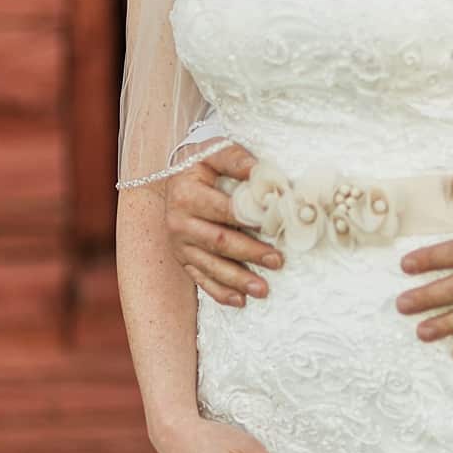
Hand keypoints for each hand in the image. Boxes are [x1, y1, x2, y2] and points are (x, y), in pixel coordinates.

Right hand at [165, 145, 280, 305]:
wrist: (175, 176)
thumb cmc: (201, 163)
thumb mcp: (214, 151)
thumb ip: (236, 159)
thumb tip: (261, 172)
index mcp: (186, 194)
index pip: (223, 210)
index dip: (249, 219)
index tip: (274, 226)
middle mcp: (178, 221)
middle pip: (218, 242)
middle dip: (250, 253)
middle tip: (277, 261)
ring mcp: (179, 244)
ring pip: (211, 266)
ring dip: (238, 280)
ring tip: (263, 289)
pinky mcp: (182, 258)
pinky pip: (201, 279)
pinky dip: (220, 292)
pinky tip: (240, 301)